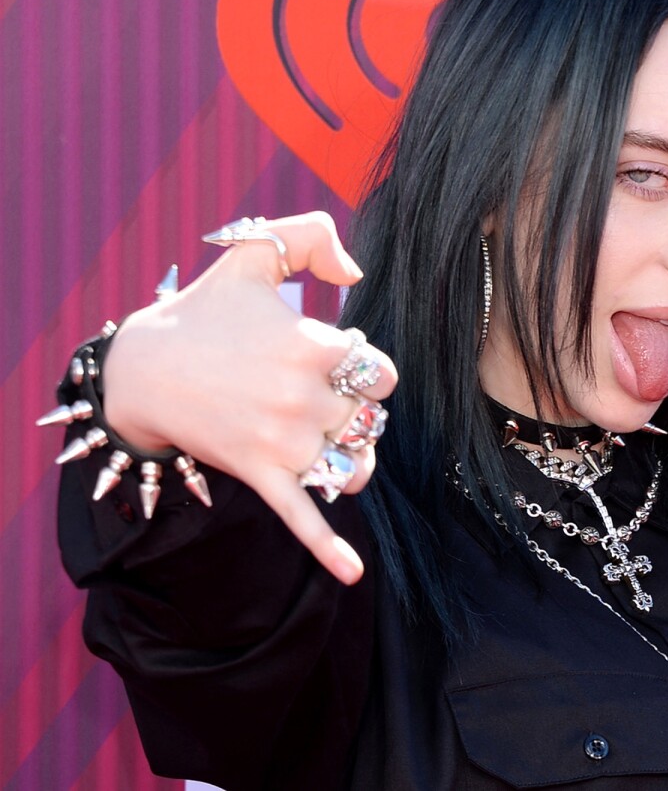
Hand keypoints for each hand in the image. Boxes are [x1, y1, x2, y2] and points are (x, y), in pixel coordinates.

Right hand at [103, 212, 397, 584]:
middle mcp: (303, 398)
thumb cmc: (206, 310)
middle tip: (316, 394)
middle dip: (354, 408)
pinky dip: (329, 550)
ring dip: (353, 457)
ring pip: (354, 465)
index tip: (337, 359)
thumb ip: (310, 237)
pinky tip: (352, 574)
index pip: (382, 372)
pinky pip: (302, 519)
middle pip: (371, 419)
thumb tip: (357, 271)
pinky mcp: (262, 475)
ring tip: (328, 439)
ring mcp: (283, 442)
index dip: (368, 368)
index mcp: (312, 347)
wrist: (141, 369)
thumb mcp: (253, 252)